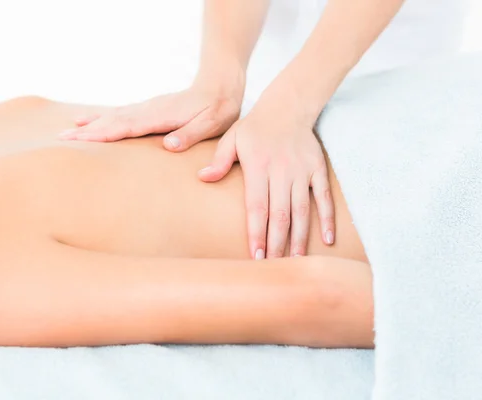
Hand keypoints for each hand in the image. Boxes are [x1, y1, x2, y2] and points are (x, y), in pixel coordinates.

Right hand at [58, 74, 244, 151]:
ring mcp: (147, 109)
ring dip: (90, 125)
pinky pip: (120, 115)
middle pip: (112, 122)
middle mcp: (149, 110)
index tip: (80, 142)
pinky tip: (90, 121)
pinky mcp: (148, 110)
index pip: (126, 127)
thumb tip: (168, 145)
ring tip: (67, 131)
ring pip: (112, 117)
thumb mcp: (212, 124)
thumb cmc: (219, 108)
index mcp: (161, 117)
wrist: (220, 84)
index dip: (102, 135)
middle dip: (87, 132)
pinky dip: (102, 119)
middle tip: (60, 140)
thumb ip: (190, 135)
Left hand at [198, 86, 334, 258]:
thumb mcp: (232, 138)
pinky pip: (323, 197)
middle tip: (273, 267)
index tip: (255, 255)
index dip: (257, 232)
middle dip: (276, 242)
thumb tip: (203, 178)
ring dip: (299, 237)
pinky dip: (327, 218)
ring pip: (302, 210)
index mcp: (258, 167)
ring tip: (297, 262)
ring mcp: (301, 171)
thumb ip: (219, 160)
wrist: (287, 106)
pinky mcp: (317, 169)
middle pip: (280, 213)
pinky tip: (327, 240)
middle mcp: (281, 171)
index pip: (257, 206)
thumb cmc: (254, 127)